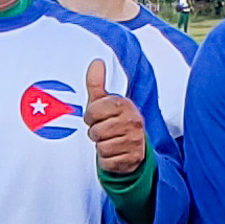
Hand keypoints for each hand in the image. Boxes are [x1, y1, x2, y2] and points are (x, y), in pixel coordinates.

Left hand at [82, 59, 145, 177]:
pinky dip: (107, 160)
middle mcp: (133, 122)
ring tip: (109, 141)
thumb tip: (96, 62)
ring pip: (101, 147)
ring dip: (101, 146)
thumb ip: (97, 83)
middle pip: (95, 131)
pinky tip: (114, 153)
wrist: (134, 146)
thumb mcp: (104, 102)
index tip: (96, 117)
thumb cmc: (114, 121)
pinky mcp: (132, 158)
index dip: (90, 116)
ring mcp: (134, 141)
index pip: (94, 110)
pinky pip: (107, 161)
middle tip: (104, 131)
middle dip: (95, 133)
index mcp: (125, 105)